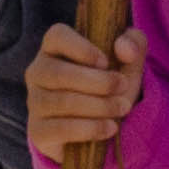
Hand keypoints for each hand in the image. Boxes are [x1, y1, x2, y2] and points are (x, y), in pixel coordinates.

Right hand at [22, 24, 140, 168]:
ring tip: (122, 108)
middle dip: (98, 82)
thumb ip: (133, 44)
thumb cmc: (109, 87)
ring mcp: (35, 102)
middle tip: (123, 87)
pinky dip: (89, 128)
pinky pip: (60, 129)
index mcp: (54, 48)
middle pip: (59, 73)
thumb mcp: (128, 63)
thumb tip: (124, 47)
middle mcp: (38, 72)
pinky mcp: (38, 131)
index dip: (81, 48)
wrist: (99, 129)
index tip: (105, 62)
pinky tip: (110, 128)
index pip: (56, 36)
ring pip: (62, 101)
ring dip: (99, 106)